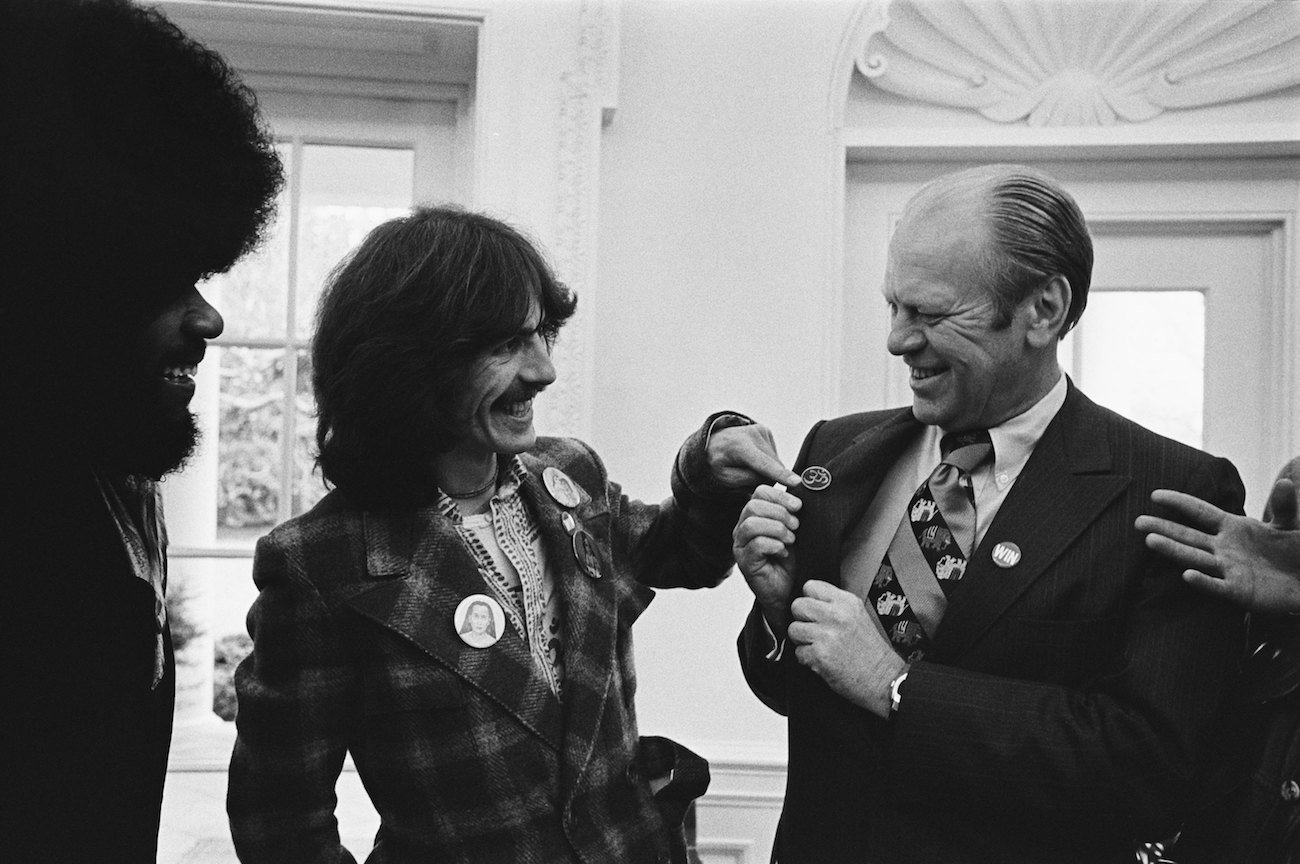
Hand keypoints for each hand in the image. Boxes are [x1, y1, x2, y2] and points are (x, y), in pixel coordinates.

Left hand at [707, 423, 799, 489]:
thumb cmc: (717, 463)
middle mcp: (752, 434)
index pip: (763, 464)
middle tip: (745, 475)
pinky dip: (766, 461)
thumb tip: (771, 477)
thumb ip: (749, 480)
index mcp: (739, 447)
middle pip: (773, 467)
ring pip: (776, 462)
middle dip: (764, 477)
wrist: (713, 441)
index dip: (781, 474)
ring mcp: (761, 430)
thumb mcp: (725, 478)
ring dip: (765, 469)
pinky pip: (774, 455)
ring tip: (747, 465)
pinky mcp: (766, 431)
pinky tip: (752, 457)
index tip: (797, 482)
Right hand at [733, 484, 801, 632]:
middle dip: (780, 513)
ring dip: (778, 529)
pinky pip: (756, 544)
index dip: (780, 495)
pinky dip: (775, 546)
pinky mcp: (744, 563)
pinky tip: (783, 553)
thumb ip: (794, 512)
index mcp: (755, 516)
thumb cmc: (793, 560)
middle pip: (753, 505)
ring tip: (790, 540)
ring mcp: (741, 546)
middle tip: (796, 526)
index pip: (759, 492)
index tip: (799, 506)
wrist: (791, 591)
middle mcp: (743, 528)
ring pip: (752, 524)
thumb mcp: (796, 531)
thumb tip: (803, 488)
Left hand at [787, 580, 905, 717]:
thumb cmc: (870, 651)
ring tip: (819, 646)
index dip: (809, 600)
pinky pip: (798, 652)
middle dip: (801, 619)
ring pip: (794, 629)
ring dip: (802, 641)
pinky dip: (807, 659)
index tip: (815, 612)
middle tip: (814, 630)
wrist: (882, 678)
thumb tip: (810, 600)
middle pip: (797, 606)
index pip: (810, 586)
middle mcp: (837, 615)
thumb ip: (834, 605)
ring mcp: (827, 635)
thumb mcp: (857, 615)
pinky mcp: (820, 655)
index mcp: (846, 602)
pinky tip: (822, 660)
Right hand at [1135, 478, 1299, 612]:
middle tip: (1138, 522)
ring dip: (1174, 550)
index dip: (1179, 503)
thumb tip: (1285, 482)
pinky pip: (1217, 586)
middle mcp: (1224, 548)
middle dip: (1164, 528)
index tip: (1155, 495)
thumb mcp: (1290, 525)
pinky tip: (1187, 575)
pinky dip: (1203, 581)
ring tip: (1151, 541)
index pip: (1200, 512)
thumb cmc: (1295, 552)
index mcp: (1233, 527)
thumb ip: (1284, 506)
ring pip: (1195, 558)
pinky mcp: (1239, 591)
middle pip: (1188, 535)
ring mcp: (1228, 569)